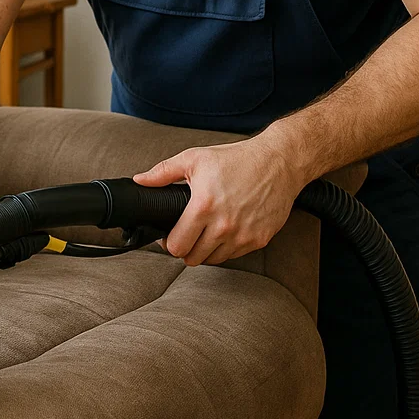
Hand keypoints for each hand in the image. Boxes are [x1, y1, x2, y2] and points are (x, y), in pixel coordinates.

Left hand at [132, 133, 302, 266]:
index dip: (169, 243)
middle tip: (187, 235)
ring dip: (207, 250)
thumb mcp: (195, 159)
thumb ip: (163, 172)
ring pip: (214, 259)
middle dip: (186, 249)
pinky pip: (235, 254)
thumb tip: (139, 180)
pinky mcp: (259, 239)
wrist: (278, 162)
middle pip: (193, 258)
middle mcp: (224, 225)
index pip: (177, 246)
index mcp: (204, 206)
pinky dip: (227, 247)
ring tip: (206, 232)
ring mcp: (243, 235)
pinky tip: (226, 230)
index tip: (170, 236)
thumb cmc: (236, 159)